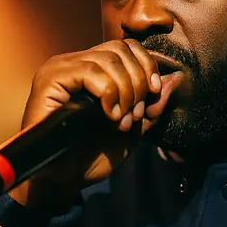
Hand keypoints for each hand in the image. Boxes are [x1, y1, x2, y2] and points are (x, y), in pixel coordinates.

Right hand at [9, 39, 182, 205]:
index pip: (127, 47)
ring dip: (125, 92)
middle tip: (134, 116)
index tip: (154, 93)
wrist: (64, 180)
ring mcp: (60, 69)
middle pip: (120, 49)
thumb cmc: (93, 156)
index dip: (146, 66)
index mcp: (92, 69)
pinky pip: (90, 71)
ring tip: (120, 121)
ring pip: (108, 59)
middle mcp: (74, 63)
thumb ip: (152, 103)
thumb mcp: (133, 127)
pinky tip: (109, 115)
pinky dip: (108, 93)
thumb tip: (176, 77)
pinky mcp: (50, 79)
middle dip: (138, 83)